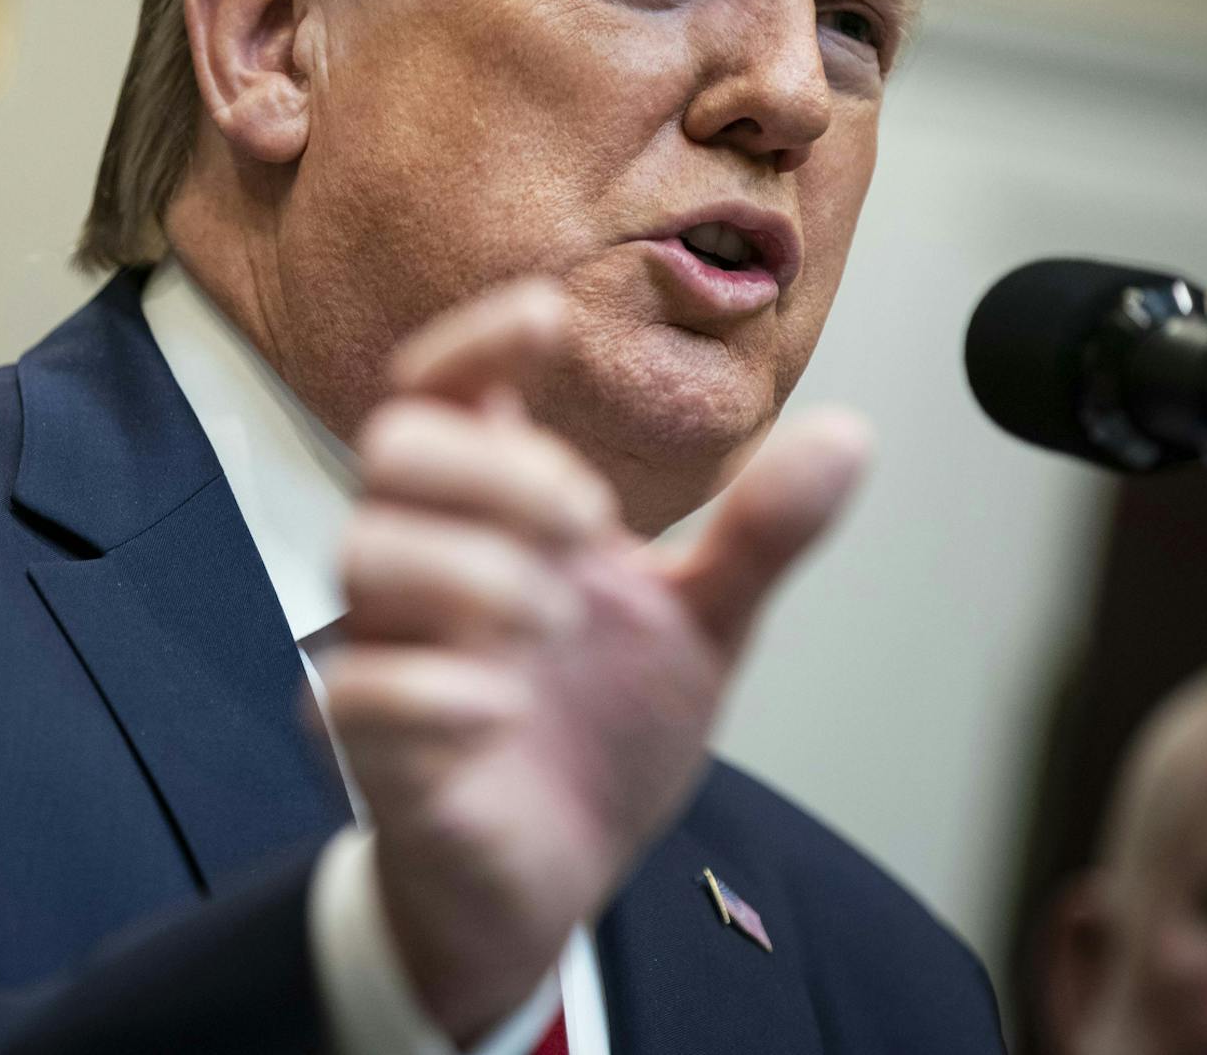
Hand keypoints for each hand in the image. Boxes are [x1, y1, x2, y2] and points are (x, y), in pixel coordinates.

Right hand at [323, 278, 870, 1041]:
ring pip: (365, 548)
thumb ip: (759, 535)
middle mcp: (426, 564)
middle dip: (498, 468)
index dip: (478, 335)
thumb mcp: (699, 625)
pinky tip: (503, 709)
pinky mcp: (373, 746)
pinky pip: (356, 691)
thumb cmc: (599, 733)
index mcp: (491, 513)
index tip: (551, 323)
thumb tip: (849, 433)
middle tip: (587, 523)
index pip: (443, 385)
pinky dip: (436, 689)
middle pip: (395, 445)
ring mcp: (392, 648)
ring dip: (471, 568)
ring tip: (552, 618)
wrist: (553, 883)